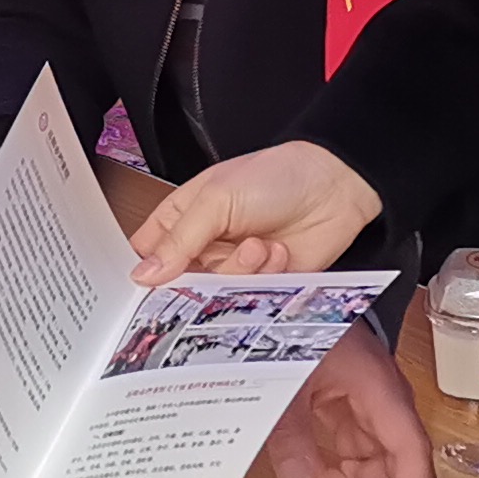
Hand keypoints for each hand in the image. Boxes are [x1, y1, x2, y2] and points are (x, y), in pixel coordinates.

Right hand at [127, 140, 381, 283]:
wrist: (334, 187)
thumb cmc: (274, 177)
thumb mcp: (215, 200)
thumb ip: (179, 240)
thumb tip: (144, 274)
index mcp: (181, 219)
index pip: (148, 256)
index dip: (145, 275)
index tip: (146, 288)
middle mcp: (204, 247)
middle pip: (179, 285)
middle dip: (198, 279)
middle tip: (212, 264)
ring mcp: (233, 267)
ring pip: (215, 295)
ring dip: (240, 270)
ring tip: (260, 245)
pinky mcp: (263, 285)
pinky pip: (249, 300)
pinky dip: (265, 277)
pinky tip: (277, 253)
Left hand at [263, 321, 430, 477]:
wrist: (298, 296)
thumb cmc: (302, 324)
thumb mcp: (288, 378)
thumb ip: (290, 433)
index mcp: (380, 394)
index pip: (410, 456)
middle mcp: (385, 409)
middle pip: (396, 476)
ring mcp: (370, 414)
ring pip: (373, 475)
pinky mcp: (352, 416)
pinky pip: (352, 461)